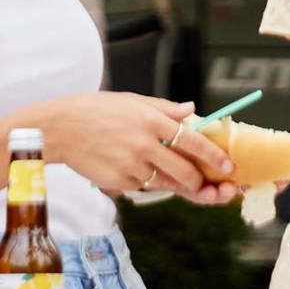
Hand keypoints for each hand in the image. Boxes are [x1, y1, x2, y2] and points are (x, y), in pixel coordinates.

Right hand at [26, 95, 237, 203]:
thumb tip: (192, 110)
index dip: (213, 156)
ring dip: (177, 185)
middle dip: (200, 182)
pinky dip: (147, 183)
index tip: (228, 166)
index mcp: (152, 120)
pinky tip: (140, 172)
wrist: (61, 129)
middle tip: (209, 185)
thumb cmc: (97, 110)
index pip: (192, 140)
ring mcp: (132, 166)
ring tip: (185, 184)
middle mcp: (145, 144)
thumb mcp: (133, 101)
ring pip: (165, 183)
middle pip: (184, 171)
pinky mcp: (119, 182)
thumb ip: (165, 108)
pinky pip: (142, 187)